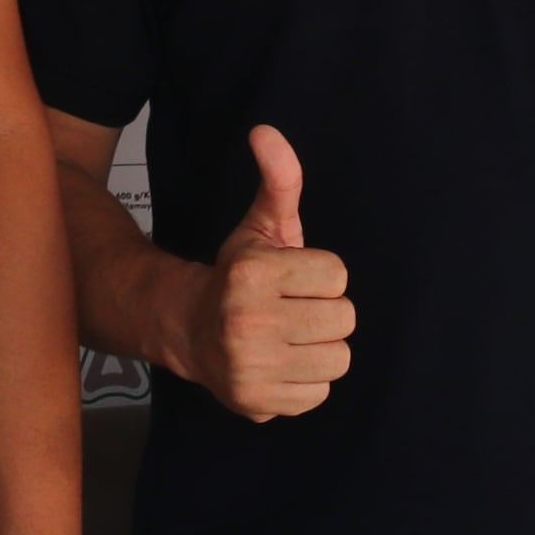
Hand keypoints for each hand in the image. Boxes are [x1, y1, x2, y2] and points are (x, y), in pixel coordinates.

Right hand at [177, 123, 354, 421]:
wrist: (190, 330)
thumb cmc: (240, 276)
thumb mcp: (262, 225)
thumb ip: (278, 179)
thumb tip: (266, 131)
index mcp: (252, 274)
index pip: (338, 277)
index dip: (321, 276)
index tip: (293, 279)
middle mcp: (247, 322)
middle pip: (343, 320)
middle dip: (324, 312)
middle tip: (292, 310)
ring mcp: (251, 367)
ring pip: (338, 360)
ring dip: (320, 349)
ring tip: (289, 338)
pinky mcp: (258, 403)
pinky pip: (320, 394)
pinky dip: (307, 382)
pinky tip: (280, 364)